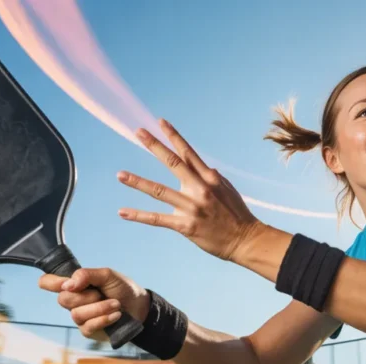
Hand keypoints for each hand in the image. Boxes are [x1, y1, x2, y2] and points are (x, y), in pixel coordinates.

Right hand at [38, 268, 149, 342]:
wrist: (140, 307)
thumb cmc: (122, 289)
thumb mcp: (107, 275)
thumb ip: (87, 275)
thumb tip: (68, 285)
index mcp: (74, 285)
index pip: (47, 282)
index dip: (51, 282)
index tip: (67, 284)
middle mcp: (73, 301)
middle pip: (62, 299)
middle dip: (85, 296)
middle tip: (101, 293)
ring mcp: (79, 317)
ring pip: (76, 314)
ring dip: (99, 307)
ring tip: (116, 304)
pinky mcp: (88, 331)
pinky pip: (88, 326)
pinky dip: (104, 319)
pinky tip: (116, 315)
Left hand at [117, 119, 264, 261]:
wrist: (245, 240)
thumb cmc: (237, 214)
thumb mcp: (228, 190)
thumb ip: (212, 177)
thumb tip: (203, 166)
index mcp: (210, 178)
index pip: (188, 152)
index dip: (174, 136)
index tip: (160, 122)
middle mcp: (200, 189)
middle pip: (173, 163)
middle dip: (154, 146)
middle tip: (138, 132)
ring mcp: (191, 207)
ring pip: (159, 191)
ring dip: (137, 182)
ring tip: (120, 175)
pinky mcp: (185, 225)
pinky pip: (157, 219)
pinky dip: (138, 215)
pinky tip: (122, 212)